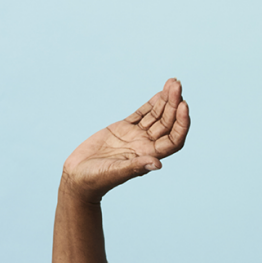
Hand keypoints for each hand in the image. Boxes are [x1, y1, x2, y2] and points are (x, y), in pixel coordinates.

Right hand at [61, 78, 189, 201]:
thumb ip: (136, 166)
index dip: (182, 122)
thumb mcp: (116, 172)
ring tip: (174, 83)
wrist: (78, 177)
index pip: (174, 139)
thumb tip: (158, 165)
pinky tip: (161, 93)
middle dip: (174, 104)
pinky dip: (151, 103)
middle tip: (177, 85)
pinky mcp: (123, 129)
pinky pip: (142, 113)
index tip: (184, 104)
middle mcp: (146, 144)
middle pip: (167, 122)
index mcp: (149, 155)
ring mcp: (136, 135)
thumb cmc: (96, 180)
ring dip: (166, 100)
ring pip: (156, 115)